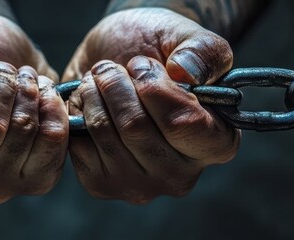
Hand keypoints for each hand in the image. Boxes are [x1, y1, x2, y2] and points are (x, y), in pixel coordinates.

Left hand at [64, 8, 239, 203]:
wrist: (119, 59)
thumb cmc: (159, 51)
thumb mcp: (187, 37)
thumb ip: (201, 51)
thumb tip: (186, 73)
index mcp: (217, 143)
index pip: (183, 124)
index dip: (154, 88)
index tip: (141, 64)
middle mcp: (182, 175)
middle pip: (136, 129)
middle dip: (117, 85)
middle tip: (112, 68)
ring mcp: (141, 186)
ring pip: (105, 133)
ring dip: (94, 93)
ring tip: (98, 78)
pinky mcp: (102, 185)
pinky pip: (79, 144)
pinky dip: (77, 113)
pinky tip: (88, 102)